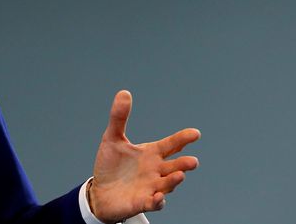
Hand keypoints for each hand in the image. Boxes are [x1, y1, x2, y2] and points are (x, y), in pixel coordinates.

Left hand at [88, 90, 199, 223]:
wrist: (100, 192)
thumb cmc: (110, 165)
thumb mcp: (112, 138)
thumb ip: (119, 117)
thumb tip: (124, 92)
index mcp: (151, 153)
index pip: (171, 144)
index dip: (183, 139)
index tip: (195, 133)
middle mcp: (156, 170)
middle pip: (174, 166)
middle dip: (184, 164)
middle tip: (192, 161)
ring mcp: (151, 187)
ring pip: (167, 185)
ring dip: (173, 181)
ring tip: (180, 176)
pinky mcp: (142, 202)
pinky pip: (153, 203)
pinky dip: (157, 201)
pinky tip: (158, 198)